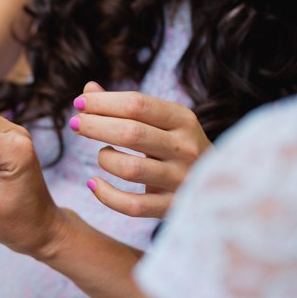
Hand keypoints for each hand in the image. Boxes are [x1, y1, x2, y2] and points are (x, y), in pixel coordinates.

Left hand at [70, 82, 211, 217]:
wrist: (222, 187)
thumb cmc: (178, 147)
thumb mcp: (163, 122)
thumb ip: (126, 106)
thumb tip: (88, 90)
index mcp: (183, 120)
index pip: (137, 104)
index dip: (103, 102)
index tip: (78, 104)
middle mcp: (185, 149)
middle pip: (131, 133)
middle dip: (95, 126)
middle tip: (74, 124)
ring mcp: (181, 180)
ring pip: (130, 169)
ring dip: (105, 159)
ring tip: (102, 154)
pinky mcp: (173, 208)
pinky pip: (131, 206)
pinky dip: (106, 195)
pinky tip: (93, 184)